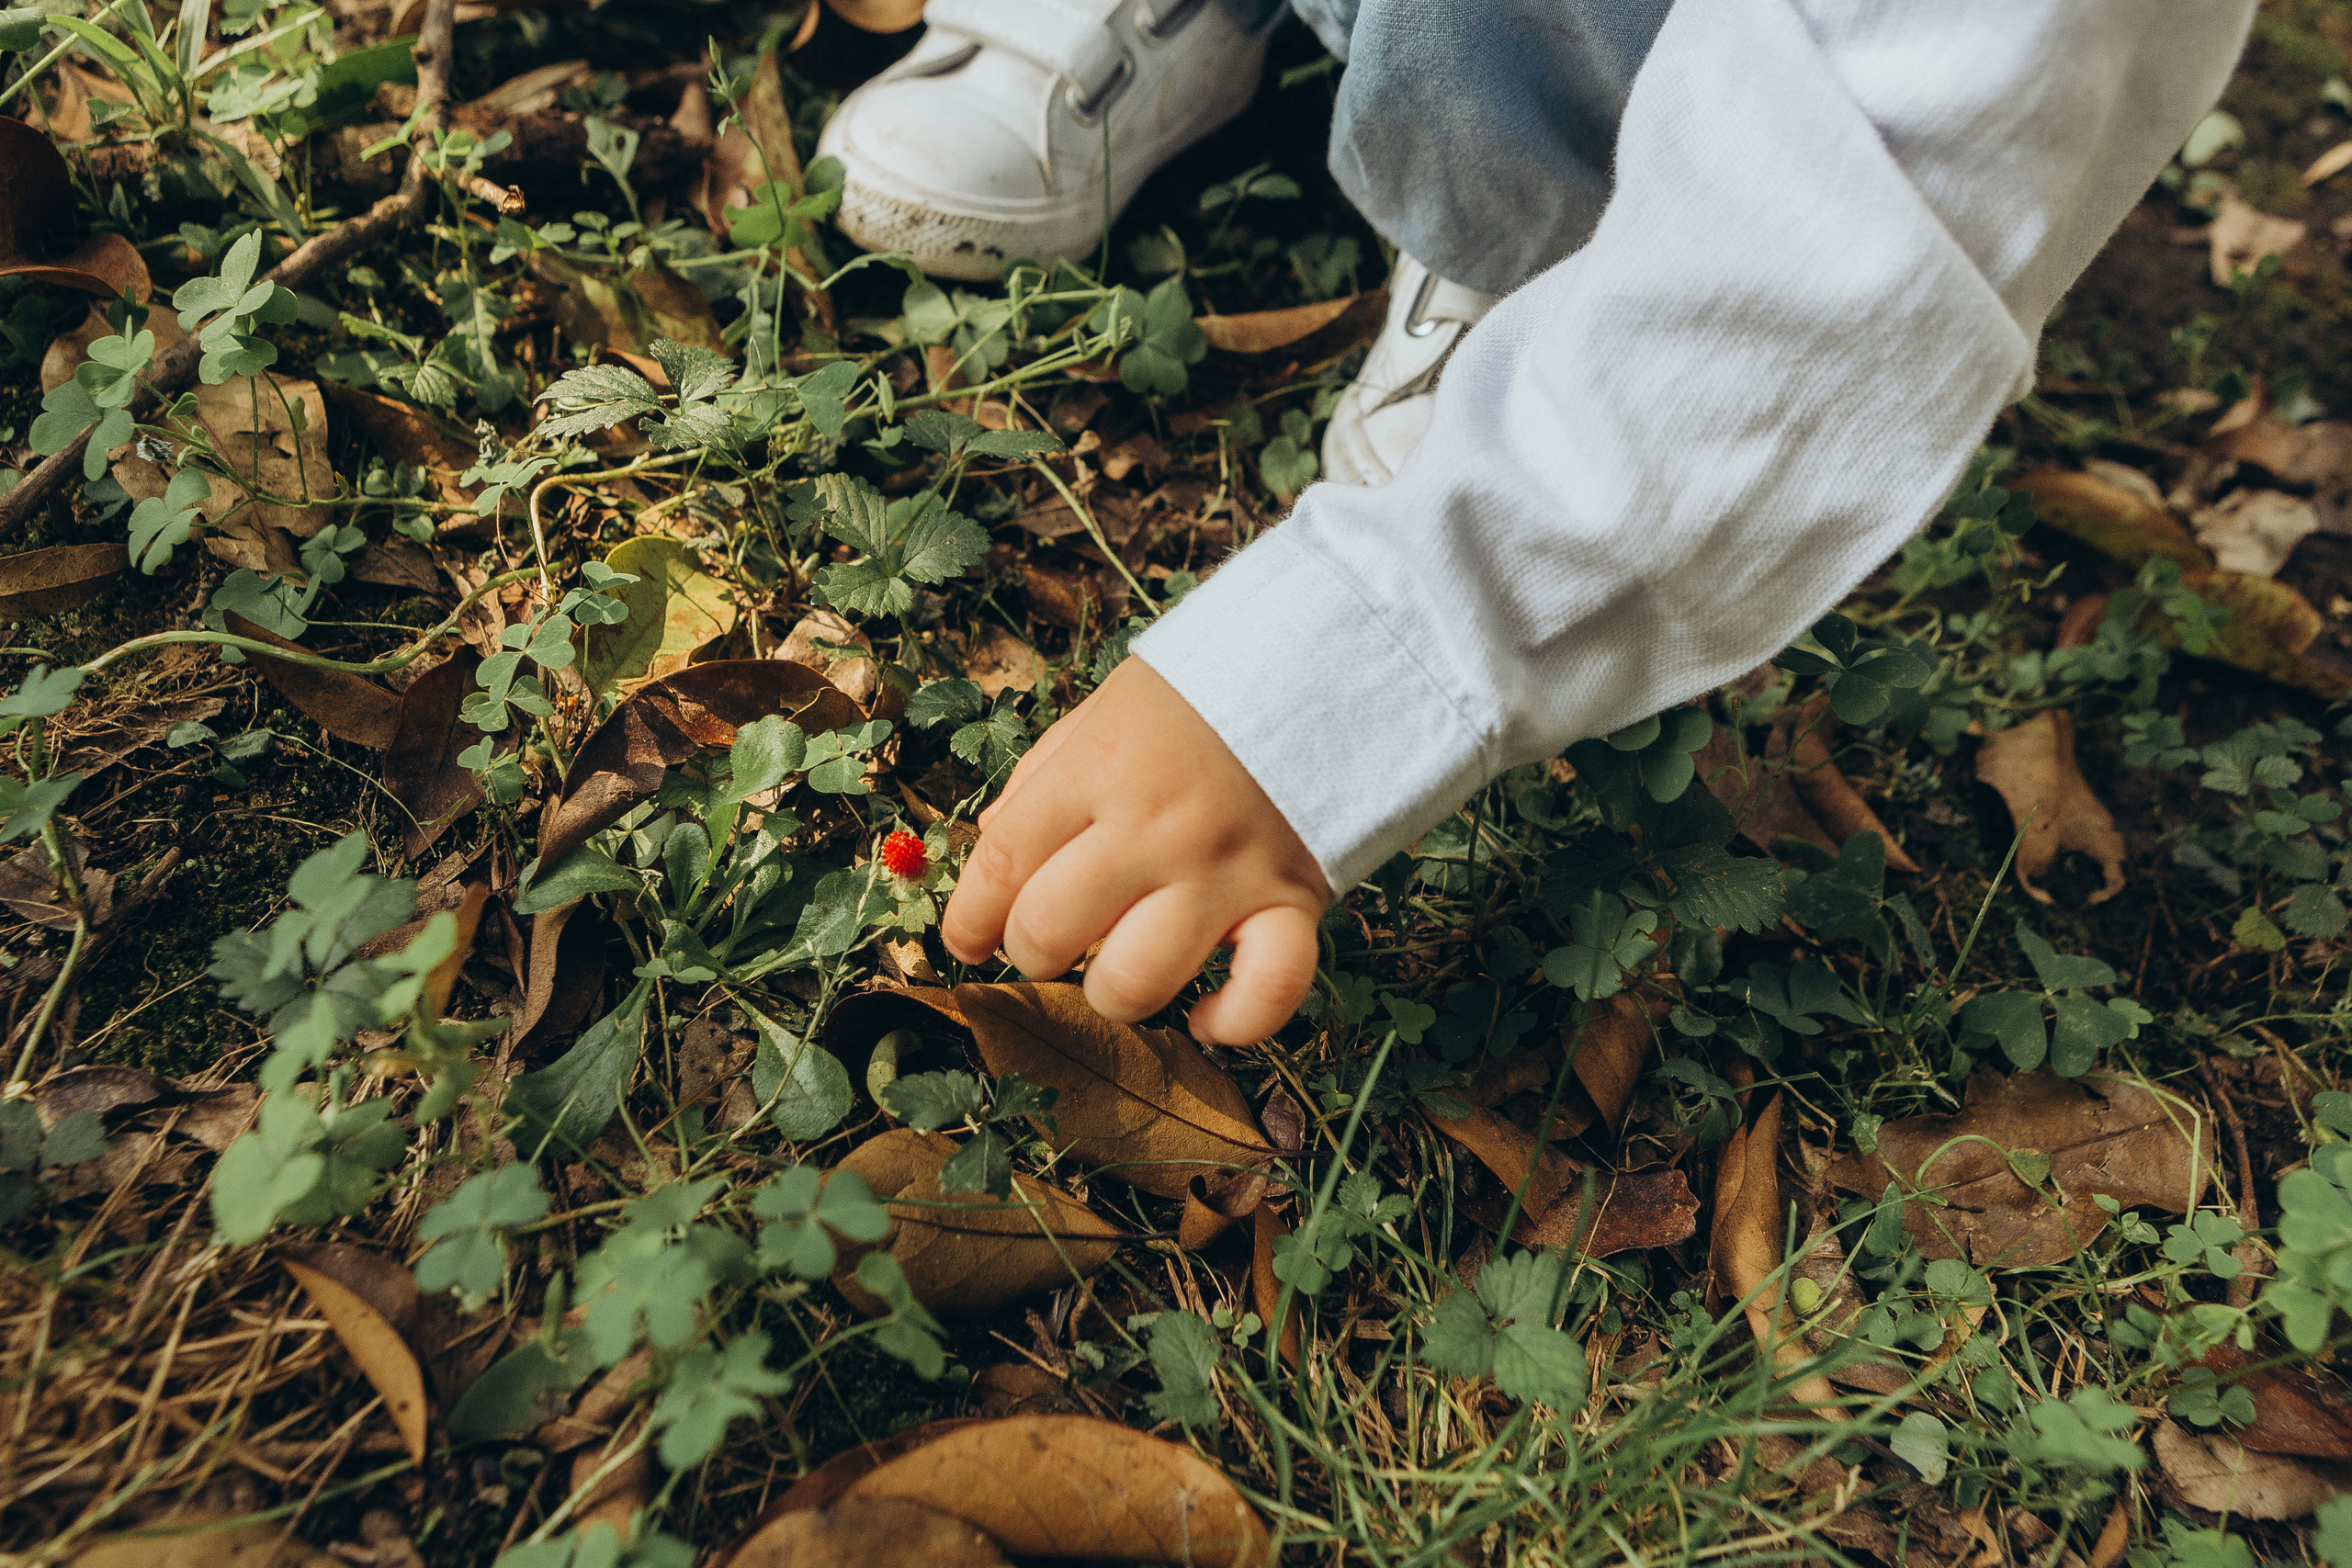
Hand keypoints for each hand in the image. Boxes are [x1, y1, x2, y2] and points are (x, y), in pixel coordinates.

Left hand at [940, 658, 1328, 1043]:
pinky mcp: (1294, 901)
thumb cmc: (1206, 692)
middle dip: (1031, 951)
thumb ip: (1045, 777)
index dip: (968, 920)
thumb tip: (993, 849)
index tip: (968, 940)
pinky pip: (1264, 994)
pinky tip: (1203, 1018)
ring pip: (1136, 981)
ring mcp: (1227, 871)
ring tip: (1118, 970)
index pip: (1002, 865)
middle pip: (1051, 932)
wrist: (1331, 662)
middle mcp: (1156, 828)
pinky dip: (1230, 1023)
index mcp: (1101, 770)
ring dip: (1111, 993)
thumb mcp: (1107, 709)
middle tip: (1049, 940)